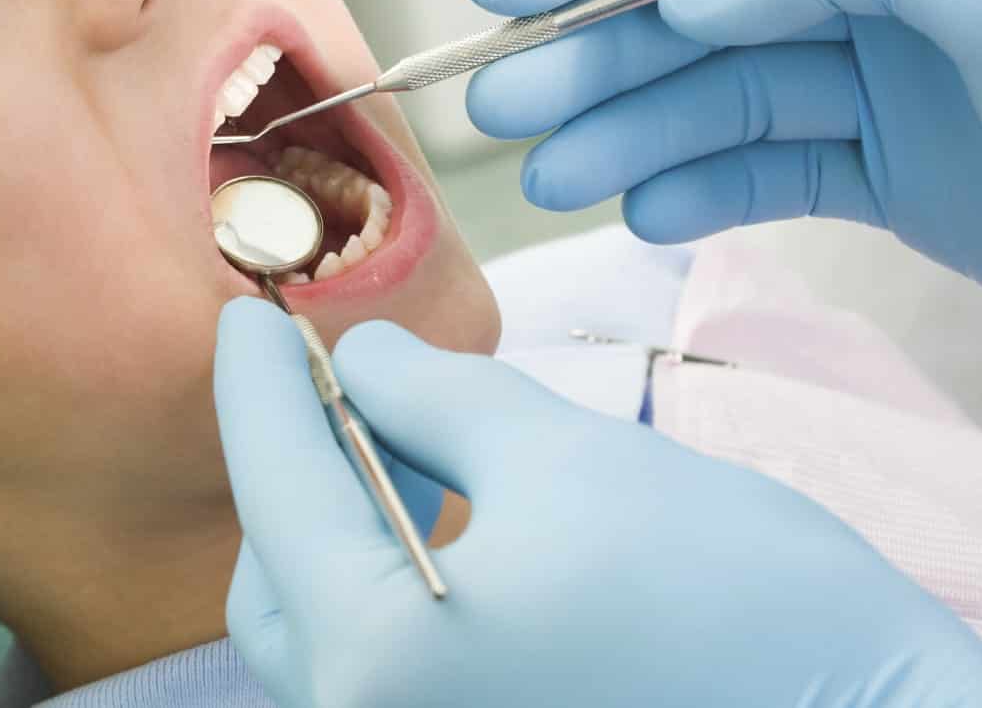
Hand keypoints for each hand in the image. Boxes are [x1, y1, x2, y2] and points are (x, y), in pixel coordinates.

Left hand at [214, 297, 981, 707]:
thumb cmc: (735, 594)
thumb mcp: (563, 456)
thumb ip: (434, 397)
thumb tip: (362, 362)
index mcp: (378, 655)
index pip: (275, 490)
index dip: (254, 387)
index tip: (245, 316)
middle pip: (275, 575)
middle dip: (291, 463)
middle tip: (327, 372)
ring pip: (322, 629)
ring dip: (338, 524)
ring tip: (398, 433)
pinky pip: (381, 665)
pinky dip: (385, 581)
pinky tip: (440, 515)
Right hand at [464, 0, 981, 335]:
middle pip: (709, 10)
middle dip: (597, 54)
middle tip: (495, 105)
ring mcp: (902, 83)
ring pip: (729, 98)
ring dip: (633, 133)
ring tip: (552, 178)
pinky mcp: (910, 177)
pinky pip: (780, 173)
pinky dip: (708, 191)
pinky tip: (648, 212)